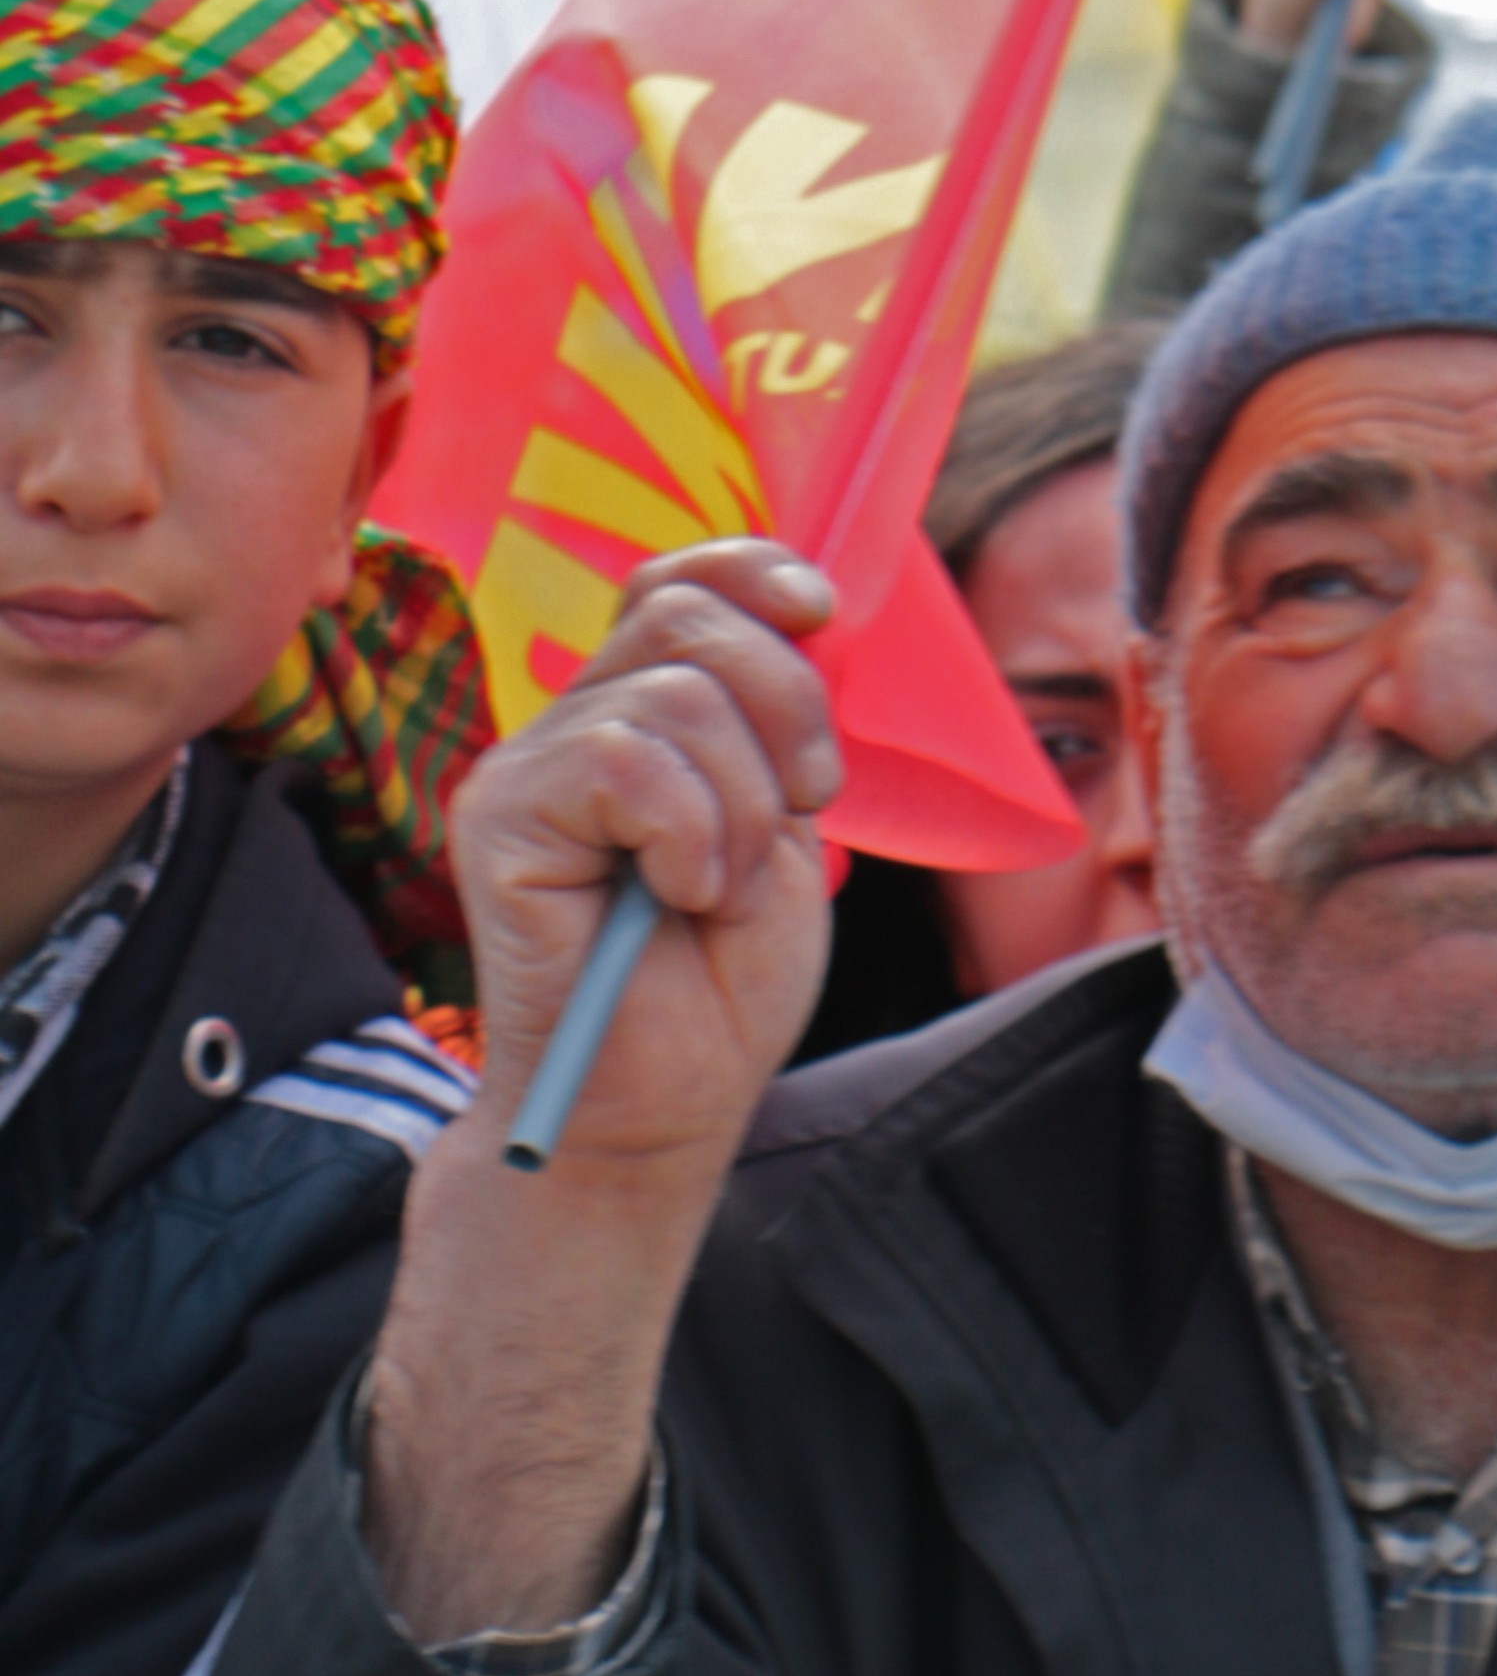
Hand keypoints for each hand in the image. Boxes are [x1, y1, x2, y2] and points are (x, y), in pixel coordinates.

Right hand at [448, 540, 841, 1190]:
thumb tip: (806, 607)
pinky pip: (624, 761)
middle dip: (783, 707)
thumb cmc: (721, 980)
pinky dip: (688, 831)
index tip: (820, 610)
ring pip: (674, 694)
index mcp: (640, 712)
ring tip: (719, 889)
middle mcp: (571, 722)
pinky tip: (680, 895)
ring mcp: (524, 766)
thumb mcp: (781, 823)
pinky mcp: (497, 818)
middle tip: (791, 811)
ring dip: (741, 804)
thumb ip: (776, 720)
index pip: (676, 580)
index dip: (750, 570)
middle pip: (688, 617)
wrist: (660, 1105)